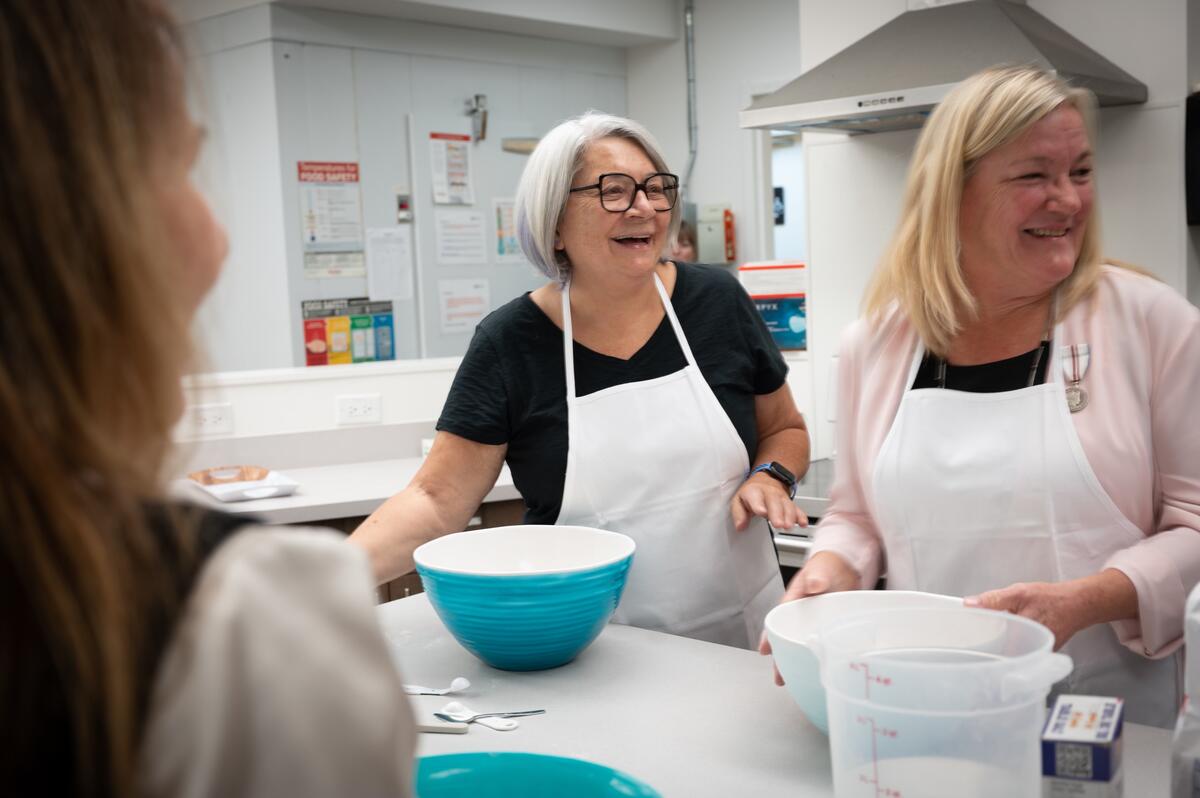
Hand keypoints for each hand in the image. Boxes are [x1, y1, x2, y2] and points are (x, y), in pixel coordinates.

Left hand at [732, 472, 806, 531]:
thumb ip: (739, 514)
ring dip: (789, 516)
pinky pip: (796, 508)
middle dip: (777, 513)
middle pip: (774, 502)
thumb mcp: (738, 500)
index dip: (759, 505)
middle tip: (778, 524)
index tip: (762, 512)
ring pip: (787, 505)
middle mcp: (769, 493)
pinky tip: (802, 523)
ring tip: (788, 526)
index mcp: (754, 491)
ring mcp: (781, 497)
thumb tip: (740, 526)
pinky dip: (800, 516)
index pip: (756, 498)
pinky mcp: (789, 502)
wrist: (766, 479)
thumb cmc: (751, 493)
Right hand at [759, 551, 859, 684]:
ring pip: (801, 643)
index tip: (764, 650)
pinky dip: (815, 656)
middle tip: (779, 676)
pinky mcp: (829, 626)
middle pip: (787, 637)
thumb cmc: (829, 565)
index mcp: (795, 599)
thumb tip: (814, 585)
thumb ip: (817, 577)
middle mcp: (803, 613)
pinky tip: (816, 667)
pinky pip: (819, 643)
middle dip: (781, 657)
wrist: (848, 565)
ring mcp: (816, 621)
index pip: (779, 620)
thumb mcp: (821, 569)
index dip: (770, 636)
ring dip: (796, 659)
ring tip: (792, 678)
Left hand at [964, 580, 1095, 649]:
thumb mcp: (1019, 592)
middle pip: (1000, 653)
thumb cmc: (1052, 598)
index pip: (992, 650)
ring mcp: (1036, 652)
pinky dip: (1014, 642)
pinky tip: (1011, 633)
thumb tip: (969, 604)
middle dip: (988, 646)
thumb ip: (993, 599)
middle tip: (976, 638)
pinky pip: (1022, 648)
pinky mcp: (1041, 651)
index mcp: (1019, 637)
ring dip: (1001, 645)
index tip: (968, 641)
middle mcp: (1029, 650)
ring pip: (1011, 652)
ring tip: (992, 636)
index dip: (978, 646)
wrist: (1080, 604)